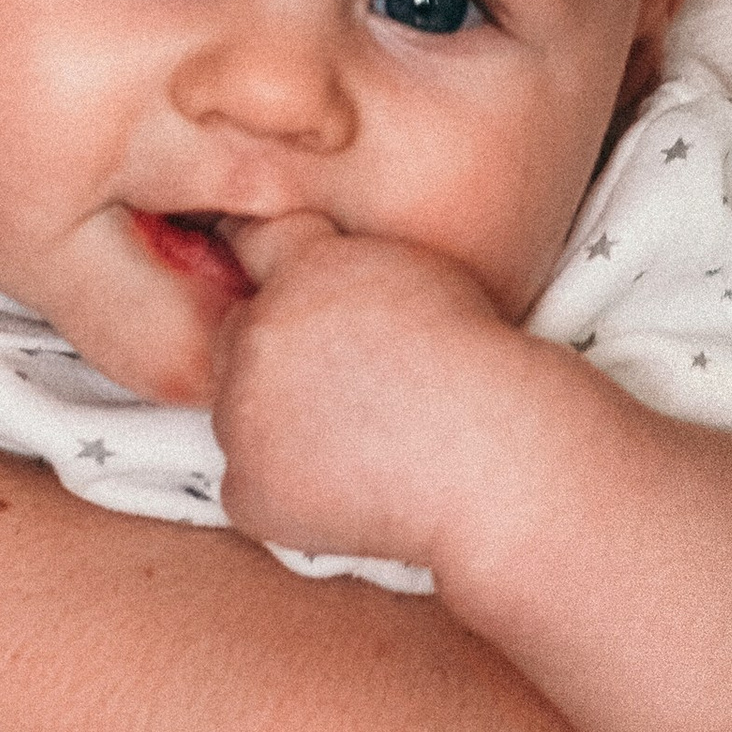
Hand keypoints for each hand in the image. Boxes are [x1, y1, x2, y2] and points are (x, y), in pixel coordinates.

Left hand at [206, 214, 521, 568]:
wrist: (494, 460)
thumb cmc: (477, 371)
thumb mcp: (414, 275)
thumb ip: (337, 264)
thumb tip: (285, 264)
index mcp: (303, 270)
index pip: (255, 245)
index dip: (272, 270)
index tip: (285, 290)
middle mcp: (261, 332)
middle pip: (238, 333)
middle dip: (275, 353)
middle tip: (346, 386)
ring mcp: (243, 413)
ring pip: (237, 409)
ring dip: (273, 420)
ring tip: (358, 438)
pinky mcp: (246, 485)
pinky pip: (248, 480)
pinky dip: (282, 487)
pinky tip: (346, 484)